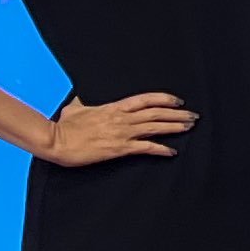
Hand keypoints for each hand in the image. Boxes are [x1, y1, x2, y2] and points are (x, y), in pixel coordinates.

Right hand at [40, 90, 191, 165]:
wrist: (56, 141)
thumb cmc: (63, 126)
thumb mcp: (75, 108)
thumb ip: (84, 103)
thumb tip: (80, 99)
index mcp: (113, 108)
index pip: (145, 99)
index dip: (164, 99)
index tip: (177, 101)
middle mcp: (121, 118)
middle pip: (156, 113)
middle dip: (177, 114)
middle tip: (193, 115)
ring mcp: (122, 133)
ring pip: (155, 127)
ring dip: (174, 127)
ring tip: (189, 127)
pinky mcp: (119, 148)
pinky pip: (145, 148)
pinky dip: (161, 149)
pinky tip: (172, 151)